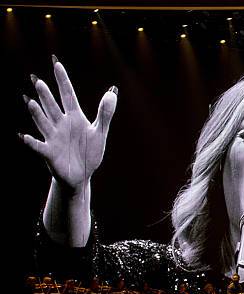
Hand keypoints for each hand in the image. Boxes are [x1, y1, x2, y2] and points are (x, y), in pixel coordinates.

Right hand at [20, 55, 117, 191]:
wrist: (81, 175)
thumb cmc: (89, 152)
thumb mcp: (99, 132)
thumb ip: (105, 113)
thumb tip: (113, 91)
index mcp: (75, 117)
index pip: (68, 95)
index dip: (63, 80)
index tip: (56, 63)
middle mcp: (61, 124)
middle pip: (53, 107)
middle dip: (46, 95)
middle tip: (38, 80)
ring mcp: (53, 137)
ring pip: (44, 123)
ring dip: (37, 114)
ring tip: (31, 102)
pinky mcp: (49, 153)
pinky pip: (39, 146)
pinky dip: (32, 142)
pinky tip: (24, 136)